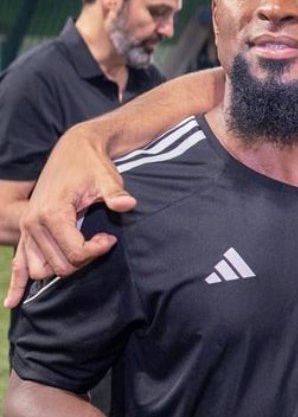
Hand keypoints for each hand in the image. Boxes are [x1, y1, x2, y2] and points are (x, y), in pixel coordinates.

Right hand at [4, 125, 134, 307]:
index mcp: (52, 213)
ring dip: (63, 267)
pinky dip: (17, 283)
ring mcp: (27, 229)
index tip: (111, 239)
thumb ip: (114, 194)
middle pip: (59, 264)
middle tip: (102, 243)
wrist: (73, 150)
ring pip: (41, 268)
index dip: (97, 250)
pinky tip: (12, 303)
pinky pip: (17, 263)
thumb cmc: (92, 165)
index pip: (74, 252)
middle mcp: (34, 224)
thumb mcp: (106, 177)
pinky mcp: (27, 231)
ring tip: (83, 253)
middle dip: (84, 259)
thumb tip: (128, 204)